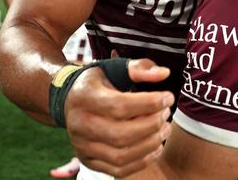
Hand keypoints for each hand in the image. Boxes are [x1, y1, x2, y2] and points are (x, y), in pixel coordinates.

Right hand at [65, 59, 174, 177]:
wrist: (70, 99)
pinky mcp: (88, 160)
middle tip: (167, 114)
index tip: (168, 98)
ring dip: (150, 145)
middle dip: (151, 125)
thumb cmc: (99, 82)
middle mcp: (79, 124)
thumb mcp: (116, 67)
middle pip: (120, 134)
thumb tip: (165, 73)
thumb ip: (140, 68)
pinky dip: (141, 162)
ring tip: (165, 129)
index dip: (148, 103)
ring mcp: (82, 146)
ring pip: (120, 155)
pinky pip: (118, 170)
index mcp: (85, 97)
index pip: (119, 105)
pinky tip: (156, 147)